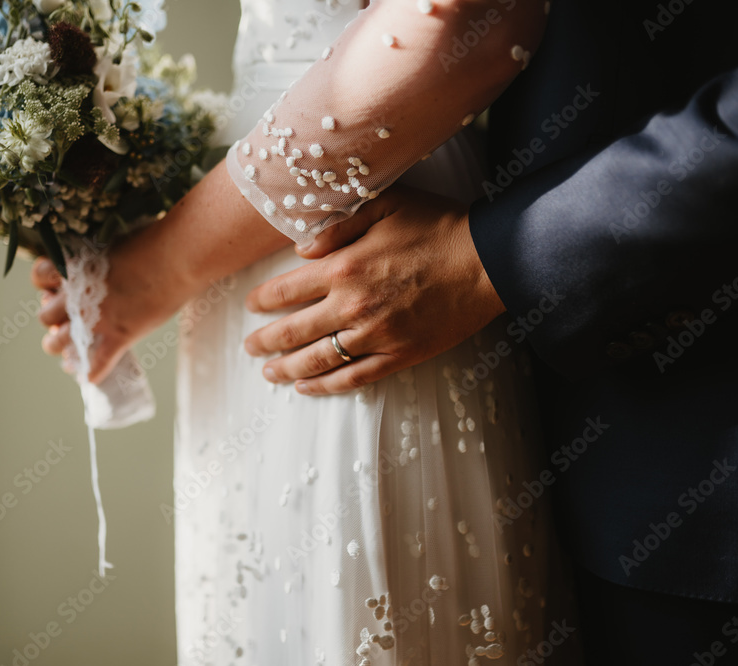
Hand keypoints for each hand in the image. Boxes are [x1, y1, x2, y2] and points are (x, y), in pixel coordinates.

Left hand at [31, 230, 199, 383]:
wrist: (178, 257)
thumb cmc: (152, 240)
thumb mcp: (115, 241)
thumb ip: (100, 258)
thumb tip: (102, 267)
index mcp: (75, 267)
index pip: (40, 277)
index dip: (46, 285)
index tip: (55, 289)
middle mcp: (77, 295)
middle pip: (45, 315)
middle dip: (54, 319)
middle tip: (67, 321)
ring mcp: (95, 319)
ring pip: (57, 343)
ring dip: (61, 348)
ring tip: (68, 353)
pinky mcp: (118, 338)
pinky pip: (96, 364)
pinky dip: (92, 373)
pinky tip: (90, 377)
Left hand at [243, 185, 505, 394]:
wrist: (487, 261)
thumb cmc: (437, 227)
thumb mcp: (384, 205)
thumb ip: (337, 225)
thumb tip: (300, 248)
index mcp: (344, 268)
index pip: (286, 291)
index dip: (263, 301)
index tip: (251, 306)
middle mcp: (351, 306)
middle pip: (293, 331)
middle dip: (265, 341)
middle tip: (249, 347)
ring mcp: (374, 335)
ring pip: (317, 359)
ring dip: (286, 368)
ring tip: (269, 373)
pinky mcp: (398, 355)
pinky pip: (353, 378)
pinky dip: (325, 386)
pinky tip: (307, 388)